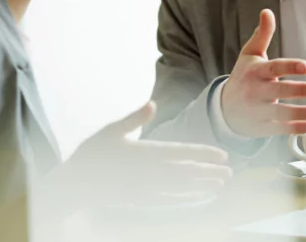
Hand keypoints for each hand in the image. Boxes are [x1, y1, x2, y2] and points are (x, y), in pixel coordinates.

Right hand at [63, 101, 232, 207]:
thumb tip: (152, 103)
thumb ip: (134, 118)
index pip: (181, 152)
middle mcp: (149, 172)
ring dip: (203, 186)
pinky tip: (199, 198)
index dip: (203, 153)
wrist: (75, 185)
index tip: (222, 154)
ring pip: (181, 188)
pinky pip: (170, 201)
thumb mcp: (110, 131)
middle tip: (230, 171)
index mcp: (144, 153)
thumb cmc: (91, 155)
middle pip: (187, 172)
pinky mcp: (141, 200)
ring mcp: (146, 189)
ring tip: (221, 183)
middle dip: (209, 171)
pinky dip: (187, 199)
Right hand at [220, 9, 305, 137]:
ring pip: (281, 112)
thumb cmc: (243, 76)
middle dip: (301, 91)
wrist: (224, 108)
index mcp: (255, 71)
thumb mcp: (249, 54)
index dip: (290, 67)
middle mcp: (256, 91)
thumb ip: (262, 35)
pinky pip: (280, 129)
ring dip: (301, 113)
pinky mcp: (262, 127)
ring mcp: (258, 111)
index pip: (273, 68)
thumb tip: (267, 11)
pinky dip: (297, 129)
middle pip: (279, 91)